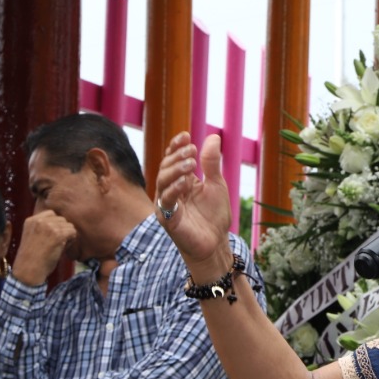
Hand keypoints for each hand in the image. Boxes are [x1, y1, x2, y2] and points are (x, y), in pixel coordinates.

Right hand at [12, 211, 76, 285]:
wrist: (28, 270)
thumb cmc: (32, 257)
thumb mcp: (32, 235)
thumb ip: (43, 226)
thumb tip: (62, 221)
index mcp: (31, 220)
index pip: (51, 213)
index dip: (55, 224)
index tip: (51, 236)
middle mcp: (39, 221)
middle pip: (61, 219)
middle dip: (62, 229)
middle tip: (55, 242)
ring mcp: (49, 227)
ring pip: (68, 225)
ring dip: (67, 235)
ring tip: (58, 246)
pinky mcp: (58, 234)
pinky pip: (73, 232)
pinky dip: (71, 241)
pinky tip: (62, 248)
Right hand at [155, 133, 234, 279]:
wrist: (216, 242)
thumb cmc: (214, 215)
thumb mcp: (216, 184)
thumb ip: (212, 163)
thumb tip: (213, 136)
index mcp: (181, 180)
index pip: (172, 159)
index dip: (176, 147)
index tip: (186, 136)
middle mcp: (170, 190)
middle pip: (165, 168)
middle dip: (177, 157)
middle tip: (191, 149)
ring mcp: (167, 204)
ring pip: (162, 182)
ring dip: (175, 170)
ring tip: (191, 164)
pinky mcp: (167, 219)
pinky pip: (166, 201)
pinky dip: (174, 189)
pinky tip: (185, 182)